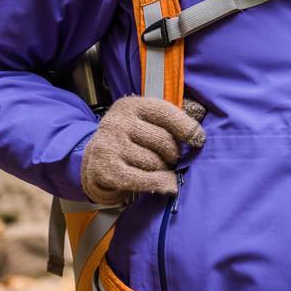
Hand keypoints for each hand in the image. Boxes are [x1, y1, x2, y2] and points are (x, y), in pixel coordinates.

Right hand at [80, 96, 205, 205]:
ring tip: (158, 168)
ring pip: (155, 162)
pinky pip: (144, 180)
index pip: (167, 113)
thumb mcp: (143, 121)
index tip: (199, 140)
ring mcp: (110, 146)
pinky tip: (168, 185)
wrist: (92, 160)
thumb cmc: (128, 139)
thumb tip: (198, 136)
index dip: (187, 128)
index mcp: (131, 106)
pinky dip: (160, 184)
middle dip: (173, 154)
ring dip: (163, 170)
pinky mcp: (106, 170)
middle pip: (163, 141)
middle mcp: (117, 123)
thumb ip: (168, 122)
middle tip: (171, 159)